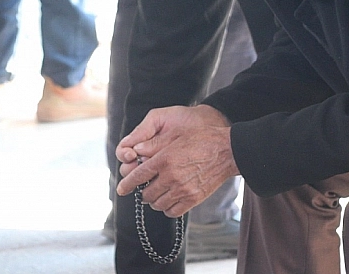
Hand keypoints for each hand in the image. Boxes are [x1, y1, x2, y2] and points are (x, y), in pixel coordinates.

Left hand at [115, 105, 237, 217]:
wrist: (227, 151)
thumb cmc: (203, 140)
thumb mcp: (177, 137)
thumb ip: (157, 147)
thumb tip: (138, 154)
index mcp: (165, 159)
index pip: (138, 176)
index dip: (126, 184)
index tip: (121, 189)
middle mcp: (171, 176)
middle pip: (146, 193)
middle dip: (144, 191)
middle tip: (148, 187)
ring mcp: (182, 190)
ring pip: (157, 204)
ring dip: (155, 200)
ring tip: (160, 193)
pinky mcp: (193, 199)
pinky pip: (172, 211)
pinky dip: (168, 208)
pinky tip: (170, 200)